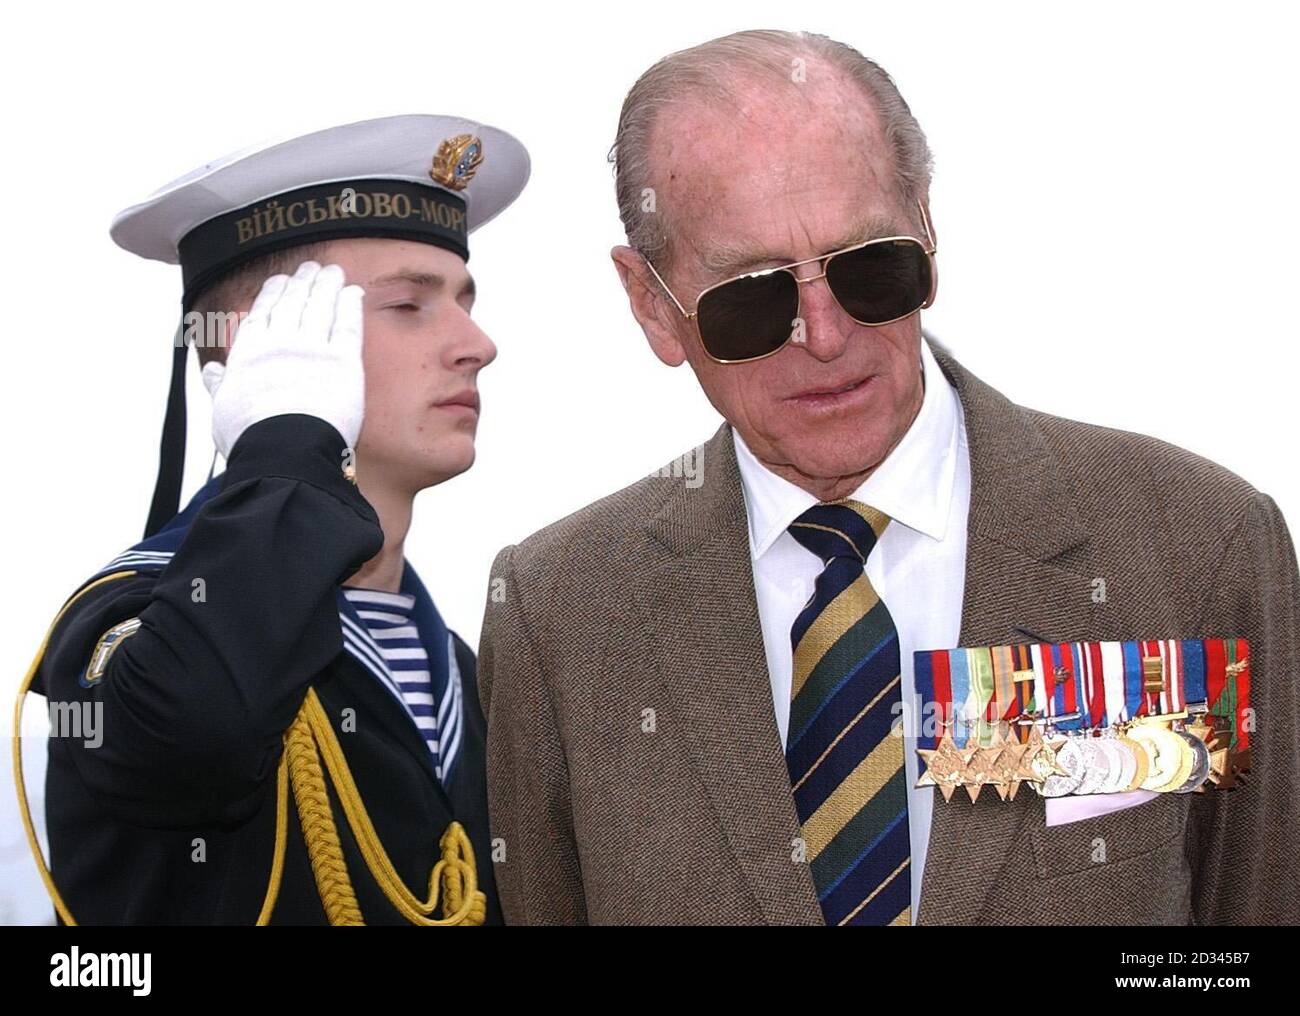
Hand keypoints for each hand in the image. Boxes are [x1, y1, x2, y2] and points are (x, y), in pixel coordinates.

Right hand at [201, 261, 364, 457]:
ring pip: (321, 308)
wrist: (283, 450)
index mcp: (249, 352)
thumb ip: (220, 385)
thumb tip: (213, 371)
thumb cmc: (250, 437)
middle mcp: (280, 343)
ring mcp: (313, 349)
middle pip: (294, 304)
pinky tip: (354, 292)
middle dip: (304, 283)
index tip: (281, 280)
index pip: (263, 313)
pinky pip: (348, 327)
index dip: (274, 294)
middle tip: (312, 268)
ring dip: (327, 286)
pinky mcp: (344, 362)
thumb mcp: (223, 409)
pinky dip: (351, 307)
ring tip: (333, 272)